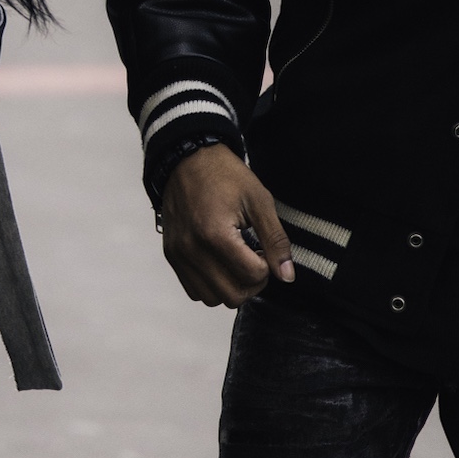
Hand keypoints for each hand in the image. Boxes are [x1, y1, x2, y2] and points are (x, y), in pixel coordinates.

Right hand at [160, 143, 294, 307]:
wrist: (187, 158)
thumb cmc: (225, 175)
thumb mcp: (259, 200)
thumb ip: (275, 240)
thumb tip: (287, 276)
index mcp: (215, 234)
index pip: (252, 276)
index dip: (267, 265)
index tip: (262, 246)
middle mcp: (192, 249)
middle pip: (233, 295)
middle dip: (251, 282)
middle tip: (254, 258)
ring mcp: (178, 254)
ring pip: (213, 299)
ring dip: (231, 286)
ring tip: (236, 261)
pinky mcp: (171, 255)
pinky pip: (194, 290)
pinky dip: (211, 285)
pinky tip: (219, 263)